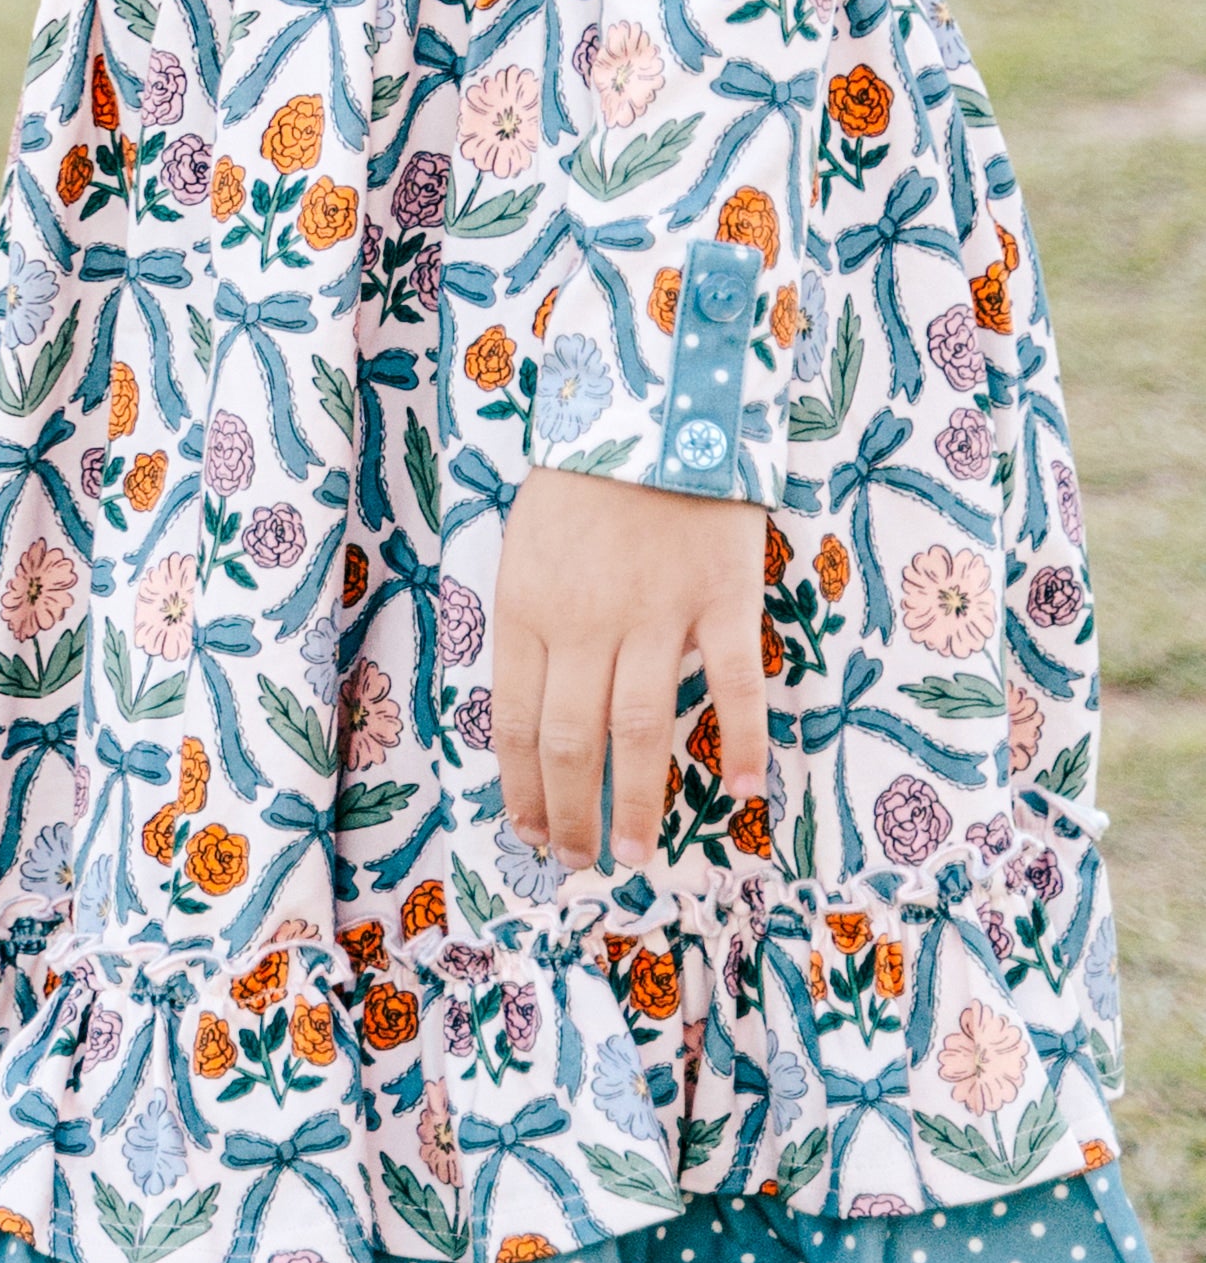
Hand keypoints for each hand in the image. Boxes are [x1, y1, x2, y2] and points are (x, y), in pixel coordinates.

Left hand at [490, 464, 768, 868]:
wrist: (653, 401)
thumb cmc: (583, 480)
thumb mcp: (527, 550)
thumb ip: (534, 627)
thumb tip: (537, 714)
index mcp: (527, 609)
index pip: (517, 722)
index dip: (522, 786)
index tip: (529, 832)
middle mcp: (586, 621)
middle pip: (574, 740)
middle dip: (573, 812)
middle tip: (582, 861)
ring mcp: (657, 612)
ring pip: (642, 727)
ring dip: (639, 800)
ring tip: (638, 853)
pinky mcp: (722, 596)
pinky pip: (734, 682)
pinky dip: (741, 739)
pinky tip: (745, 790)